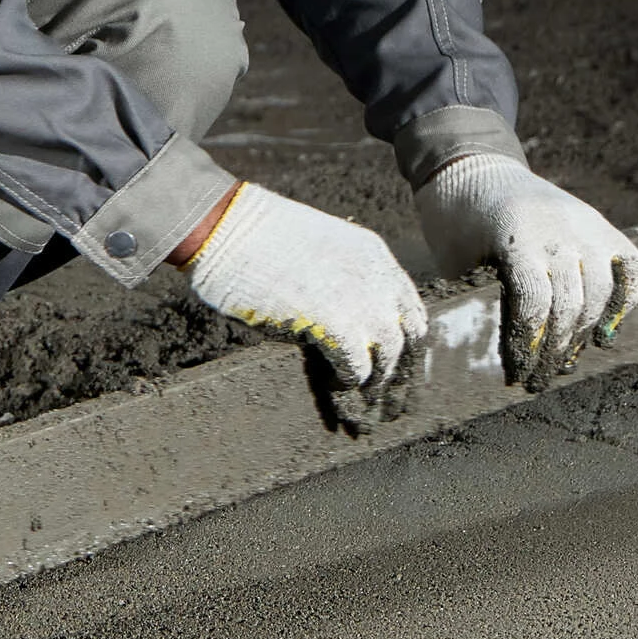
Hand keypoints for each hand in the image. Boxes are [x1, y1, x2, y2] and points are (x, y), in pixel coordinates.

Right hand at [174, 182, 429, 432]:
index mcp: (374, 257)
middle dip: (401, 377)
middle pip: (408, 340)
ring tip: (364, 410)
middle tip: (390, 407)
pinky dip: (349, 386)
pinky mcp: (334, 323)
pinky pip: (357, 369)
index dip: (407, 347)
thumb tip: (345, 328)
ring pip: (388, 359)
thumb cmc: (255, 237)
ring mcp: (359, 300)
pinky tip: (336, 394)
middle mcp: (376, 278)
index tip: (399, 374)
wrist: (226, 228)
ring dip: (376, 388)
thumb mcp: (318, 252)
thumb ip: (341, 284)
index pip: (411, 312)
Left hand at [415, 154, 637, 387]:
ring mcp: (586, 224)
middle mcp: (560, 228)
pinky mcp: (600, 224)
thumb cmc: (455, 222)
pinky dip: (622, 303)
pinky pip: (628, 268)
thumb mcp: (457, 261)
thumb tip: (514, 357)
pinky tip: (601, 331)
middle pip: (572, 305)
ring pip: (602, 293)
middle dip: (553, 351)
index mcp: (517, 235)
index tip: (516, 373)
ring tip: (562, 360)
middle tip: (538, 379)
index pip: (535, 304)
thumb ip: (484, 300)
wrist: (474, 164)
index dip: (527, 346)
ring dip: (583, 334)